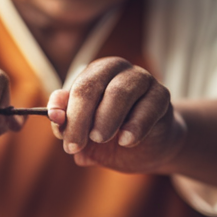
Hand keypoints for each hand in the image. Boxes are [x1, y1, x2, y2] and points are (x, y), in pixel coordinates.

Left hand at [47, 57, 184, 173]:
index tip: (64, 140)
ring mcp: (141, 79)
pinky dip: (135, 126)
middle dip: (80, 118)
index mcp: (94, 74)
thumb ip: (67, 124)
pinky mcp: (162, 94)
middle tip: (75, 145)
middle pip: (92, 86)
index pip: (75, 89)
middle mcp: (116, 69)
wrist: (149, 146)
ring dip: (106, 119)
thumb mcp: (85, 134)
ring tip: (99, 139)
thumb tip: (54, 116)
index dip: (66, 115)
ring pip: (119, 93)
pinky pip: (148, 107)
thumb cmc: (112, 136)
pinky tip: (126, 141)